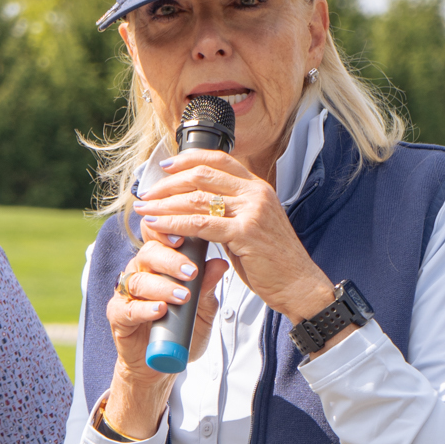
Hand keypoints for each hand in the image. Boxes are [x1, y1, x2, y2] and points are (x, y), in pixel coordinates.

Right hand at [103, 224, 230, 435]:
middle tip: (192, 273)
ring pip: (138, 280)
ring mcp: (126, 294)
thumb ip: (208, 287)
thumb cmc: (182, 330)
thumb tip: (221, 264)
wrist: (163, 363)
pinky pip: (126, 308)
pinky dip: (144, 309)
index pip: (157, 238)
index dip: (166, 233)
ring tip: (182, 297)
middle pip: (148, 254)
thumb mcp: (204, 309)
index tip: (184, 238)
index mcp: (159, 263)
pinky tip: (159, 311)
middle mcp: (140, 272)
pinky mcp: (117, 316)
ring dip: (161, 287)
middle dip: (171, 261)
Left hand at [134, 149, 335, 323]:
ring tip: (145, 210)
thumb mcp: (253, 227)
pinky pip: (200, 224)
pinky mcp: (246, 232)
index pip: (219, 159)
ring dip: (165, 203)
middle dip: (169, 183)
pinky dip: (174, 224)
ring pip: (197, 198)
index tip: (167, 166)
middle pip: (202, 175)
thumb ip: (230, 212)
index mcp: (258, 187)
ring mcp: (252, 210)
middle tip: (148, 193)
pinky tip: (158, 226)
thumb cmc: (274, 262)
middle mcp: (256, 193)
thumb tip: (197, 207)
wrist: (299, 285)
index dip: (189, 159)